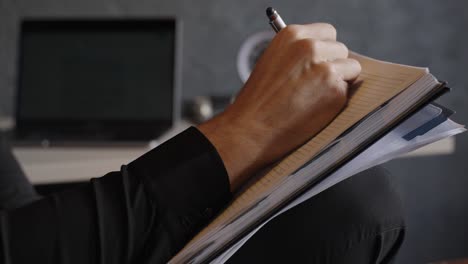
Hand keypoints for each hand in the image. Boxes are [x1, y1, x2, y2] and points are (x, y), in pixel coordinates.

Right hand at [198, 23, 360, 190]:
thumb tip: (324, 56)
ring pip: (351, 68)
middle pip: (341, 49)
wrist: (250, 128)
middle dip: (333, 66)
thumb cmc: (257, 101)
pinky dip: (335, 102)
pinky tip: (314, 109)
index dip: (324, 50)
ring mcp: (325, 68)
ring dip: (339, 82)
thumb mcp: (272, 62)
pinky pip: (347, 91)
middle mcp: (310, 46)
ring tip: (313, 97)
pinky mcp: (335, 90)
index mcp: (292, 34)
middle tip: (315, 85)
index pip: (327, 33)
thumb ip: (298, 54)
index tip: (319, 62)